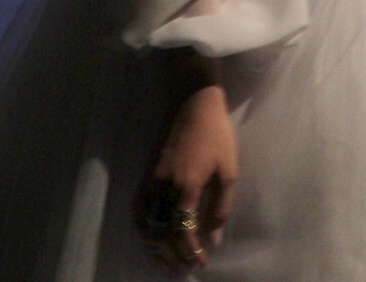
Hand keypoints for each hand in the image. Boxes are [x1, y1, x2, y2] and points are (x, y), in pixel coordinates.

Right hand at [135, 85, 236, 268]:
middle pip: (161, 232)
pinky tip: (150, 234)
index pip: (183, 230)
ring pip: (144, 223)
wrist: (194, 101)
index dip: (191, 251)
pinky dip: (141, 225)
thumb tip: (213, 237)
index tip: (200, 262)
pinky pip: (137, 206)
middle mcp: (165, 187)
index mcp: (188, 186)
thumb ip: (221, 206)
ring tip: (167, 256)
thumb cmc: (216, 133)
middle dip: (172, 255)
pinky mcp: (146, 173)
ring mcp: (152, 180)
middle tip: (184, 266)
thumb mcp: (229, 169)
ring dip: (155, 245)